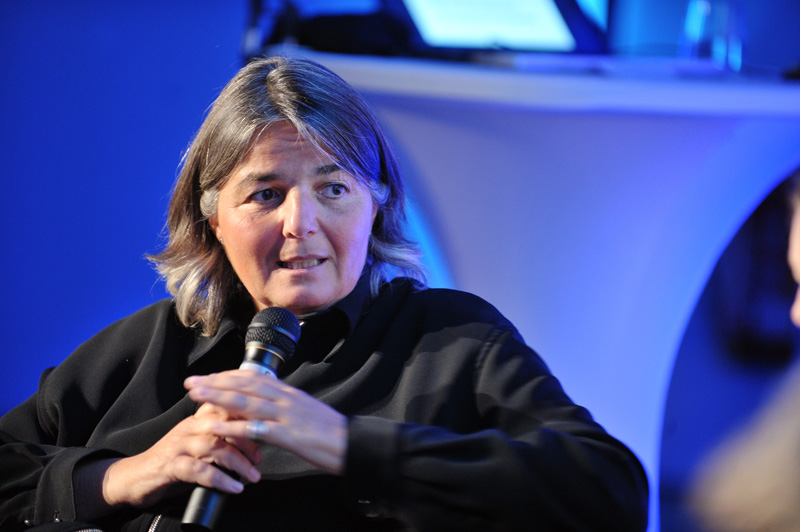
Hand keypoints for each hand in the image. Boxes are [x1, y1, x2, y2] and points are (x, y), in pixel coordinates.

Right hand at [99, 401, 261, 508]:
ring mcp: (179, 445)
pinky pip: (198, 470)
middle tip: (261, 458)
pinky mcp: (169, 465)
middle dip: (248, 439)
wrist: (134, 477)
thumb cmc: (172, 461)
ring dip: (238, 462)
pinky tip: (234, 487)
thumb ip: (222, 439)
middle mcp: (190, 427)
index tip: (267, 432)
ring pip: (214, 445)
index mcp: (198, 419)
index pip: (228, 407)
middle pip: (224, 423)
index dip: (250, 417)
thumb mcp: (199, 445)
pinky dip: (219, 479)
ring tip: (253, 476)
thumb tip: (256, 444)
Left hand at [184, 370, 347, 474]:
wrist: (352, 443)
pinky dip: (237, 427)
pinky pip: (258, 430)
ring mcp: (287, 416)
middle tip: (191, 381)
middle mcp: (285, 399)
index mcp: (288, 393)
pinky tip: (219, 427)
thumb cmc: (328, 431)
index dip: (227, 376)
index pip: (253, 378)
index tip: (207, 377)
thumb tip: (262, 405)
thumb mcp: (303, 411)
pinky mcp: (289, 436)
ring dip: (218, 397)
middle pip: (245, 385)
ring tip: (197, 395)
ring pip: (247, 402)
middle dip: (215, 382)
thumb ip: (282, 406)